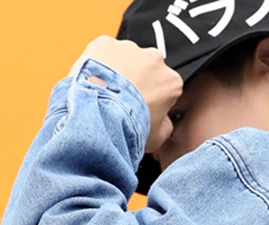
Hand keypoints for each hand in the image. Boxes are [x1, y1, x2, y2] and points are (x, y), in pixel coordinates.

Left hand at [69, 35, 183, 152]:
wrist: (99, 114)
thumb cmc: (128, 124)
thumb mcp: (158, 137)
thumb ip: (165, 125)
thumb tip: (163, 123)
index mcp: (172, 82)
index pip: (168, 88)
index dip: (156, 100)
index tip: (146, 108)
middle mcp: (154, 60)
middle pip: (148, 69)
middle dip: (138, 81)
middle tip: (125, 101)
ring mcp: (130, 49)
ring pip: (126, 58)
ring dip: (119, 71)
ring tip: (107, 93)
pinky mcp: (106, 42)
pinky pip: (104, 51)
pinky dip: (100, 63)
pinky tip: (96, 82)